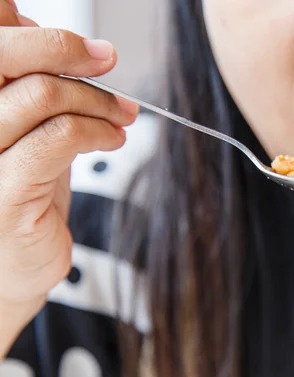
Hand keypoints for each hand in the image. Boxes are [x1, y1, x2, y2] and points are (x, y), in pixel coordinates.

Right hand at [0, 1, 137, 312]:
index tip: (80, 45)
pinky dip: (98, 130)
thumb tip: (56, 38)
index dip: (31, 31)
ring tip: (122, 114)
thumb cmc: (20, 194)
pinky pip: (59, 137)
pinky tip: (115, 138)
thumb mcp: (24, 129)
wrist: (8, 269)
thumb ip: (30, 83)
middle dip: (65, 48)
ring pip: (42, 93)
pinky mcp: (4, 192)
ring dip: (97, 99)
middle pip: (4, 53)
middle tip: (107, 59)